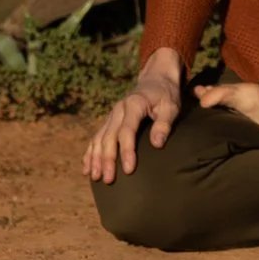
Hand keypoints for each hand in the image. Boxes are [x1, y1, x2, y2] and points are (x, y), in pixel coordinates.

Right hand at [85, 47, 181, 182]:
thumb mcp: (171, 106)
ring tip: (95, 177)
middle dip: (107, 159)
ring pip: (99, 138)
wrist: (156, 79)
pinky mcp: (110, 120)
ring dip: (96, 158)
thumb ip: (165, 124)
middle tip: (108, 180)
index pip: (127, 131)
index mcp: (134, 104)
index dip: (126, 151)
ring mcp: (112, 115)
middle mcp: (118, 109)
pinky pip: (96, 137)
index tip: (129, 170)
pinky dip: (90, 153)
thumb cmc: (166, 96)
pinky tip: (87, 168)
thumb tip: (157, 144)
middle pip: (109, 137)